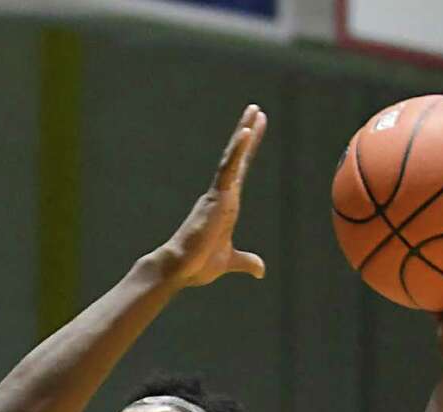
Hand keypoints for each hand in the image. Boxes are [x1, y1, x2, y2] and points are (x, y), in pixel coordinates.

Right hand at [156, 106, 266, 290]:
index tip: (256, 129)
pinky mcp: (216, 196)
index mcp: (226, 205)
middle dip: (247, 132)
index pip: (240, 171)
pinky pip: (229, 168)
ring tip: (254, 111)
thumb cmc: (198, 265)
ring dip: (244, 132)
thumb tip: (261, 270)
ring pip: (233, 156)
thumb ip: (246, 261)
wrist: (181, 269)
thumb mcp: (230, 261)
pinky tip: (247, 132)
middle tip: (256, 109)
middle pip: (237, 157)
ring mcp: (218, 193)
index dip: (249, 151)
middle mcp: (222, 194)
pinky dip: (238, 150)